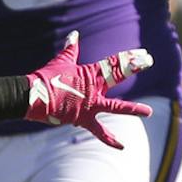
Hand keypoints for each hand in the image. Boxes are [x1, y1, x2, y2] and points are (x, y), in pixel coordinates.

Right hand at [23, 32, 153, 149]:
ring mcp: (91, 105)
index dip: (129, 58)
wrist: (32, 96)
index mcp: (90, 73)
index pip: (114, 63)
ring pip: (116, 107)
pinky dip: (110, 139)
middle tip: (148, 61)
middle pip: (118, 75)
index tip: (143, 54)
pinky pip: (99, 131)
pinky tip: (122, 146)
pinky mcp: (84, 119)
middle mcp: (94, 88)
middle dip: (133, 67)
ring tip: (149, 112)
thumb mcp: (61, 61)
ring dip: (133, 109)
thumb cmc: (46, 77)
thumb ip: (71, 49)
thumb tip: (74, 35)